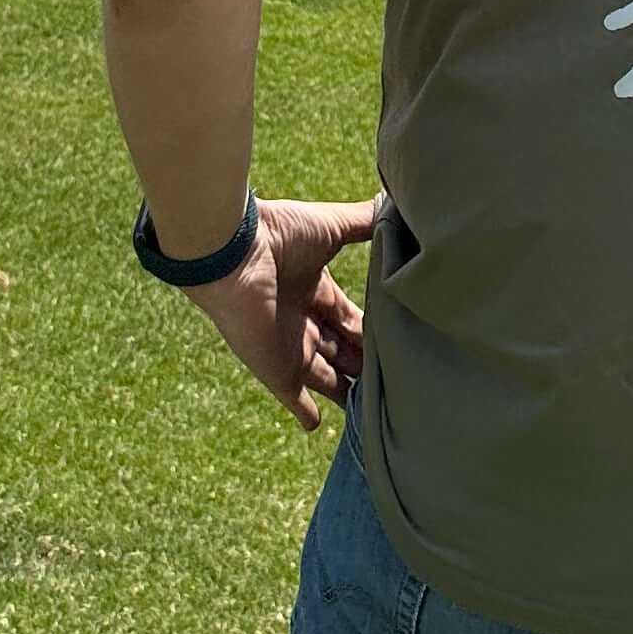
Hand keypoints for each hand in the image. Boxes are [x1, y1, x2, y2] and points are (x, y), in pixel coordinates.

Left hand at [185, 199, 377, 430]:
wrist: (232, 253)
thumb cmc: (279, 233)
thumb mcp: (332, 226)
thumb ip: (364, 222)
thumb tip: (400, 207)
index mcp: (316, 287)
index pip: (351, 317)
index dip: (372, 330)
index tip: (397, 342)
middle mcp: (304, 320)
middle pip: (341, 349)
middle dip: (364, 363)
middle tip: (394, 379)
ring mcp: (290, 347)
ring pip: (326, 375)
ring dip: (346, 391)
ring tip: (373, 408)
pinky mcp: (277, 369)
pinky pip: (294, 397)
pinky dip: (304, 412)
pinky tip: (316, 426)